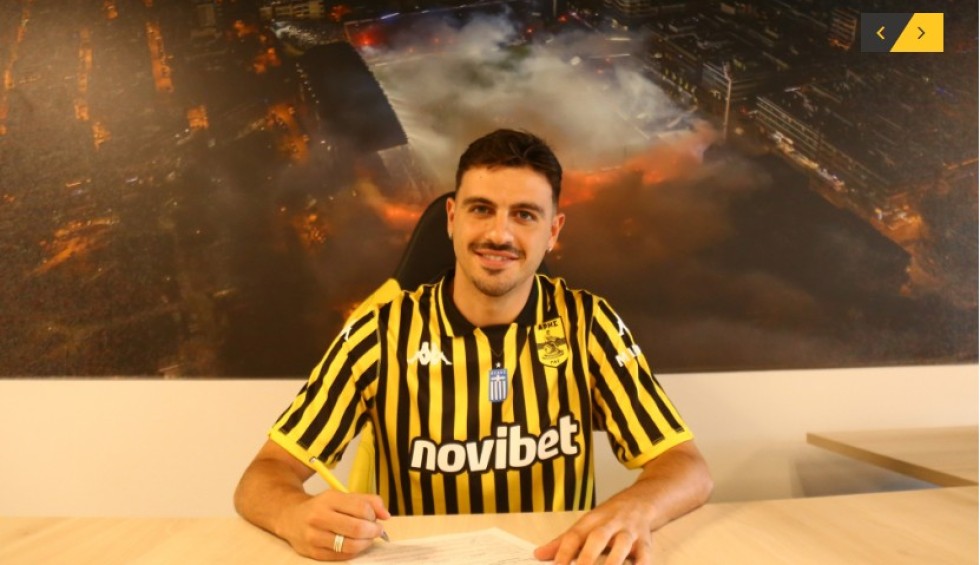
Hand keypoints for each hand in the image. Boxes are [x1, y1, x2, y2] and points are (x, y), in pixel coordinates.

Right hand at [278, 489, 389, 560]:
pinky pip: (342, 556)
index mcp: (328, 499)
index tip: (375, 518)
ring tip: (367, 538)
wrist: (291, 517)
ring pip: (350, 546)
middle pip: (357, 529)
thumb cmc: (323, 506)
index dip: (373, 515)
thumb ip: (368, 501)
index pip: (361, 508)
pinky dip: (354, 552)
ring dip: (366, 543)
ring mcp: (314, 537)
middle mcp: (319, 517)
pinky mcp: (313, 553)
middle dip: (373, 532)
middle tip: (376, 531)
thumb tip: (386, 515)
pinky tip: (355, 545)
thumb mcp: (343, 496)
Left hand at [533, 496, 653, 564]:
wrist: (642, 502)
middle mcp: (611, 524)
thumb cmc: (609, 518)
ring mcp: (630, 533)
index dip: (564, 552)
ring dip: (613, 563)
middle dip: (588, 557)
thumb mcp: (586, 525)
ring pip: (623, 545)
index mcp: (592, 520)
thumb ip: (563, 542)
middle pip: (598, 537)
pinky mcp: (646, 543)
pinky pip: (645, 557)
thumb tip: (538, 555)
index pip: (574, 535)